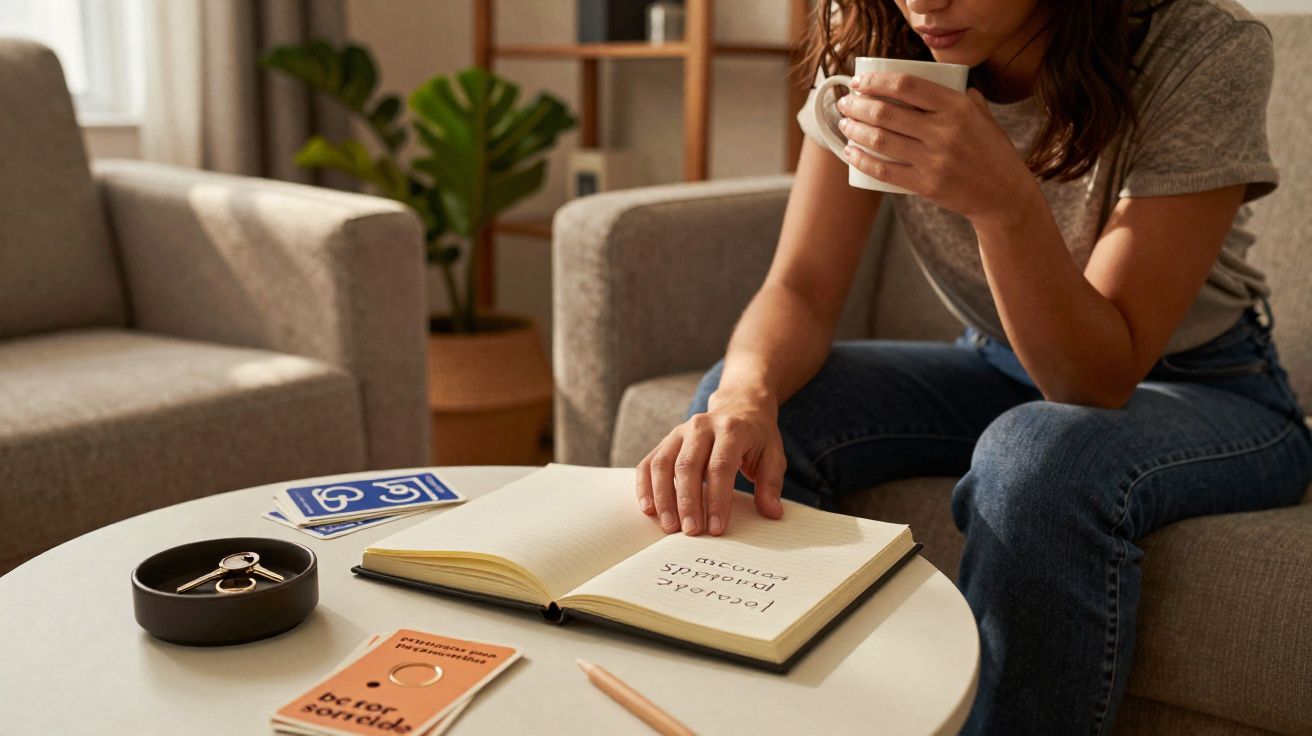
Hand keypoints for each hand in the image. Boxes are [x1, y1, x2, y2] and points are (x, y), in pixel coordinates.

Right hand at [636, 394, 785, 535]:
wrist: (738, 406)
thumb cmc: (756, 437)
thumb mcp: (773, 455)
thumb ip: (771, 484)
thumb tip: (772, 513)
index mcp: (731, 429)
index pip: (720, 466)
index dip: (717, 499)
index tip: (716, 527)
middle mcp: (701, 427)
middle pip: (688, 466)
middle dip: (687, 502)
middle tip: (690, 532)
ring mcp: (679, 432)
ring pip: (663, 464)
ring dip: (663, 498)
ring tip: (669, 526)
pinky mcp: (666, 440)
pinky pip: (648, 463)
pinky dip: (645, 487)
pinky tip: (649, 510)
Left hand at [835, 72, 1033, 223]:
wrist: (1003, 194)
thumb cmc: (991, 151)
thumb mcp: (983, 116)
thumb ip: (963, 97)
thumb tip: (940, 80)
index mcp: (958, 107)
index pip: (907, 85)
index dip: (877, 81)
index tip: (859, 82)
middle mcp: (945, 131)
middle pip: (886, 112)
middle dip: (857, 105)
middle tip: (845, 103)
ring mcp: (934, 159)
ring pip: (881, 140)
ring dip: (855, 130)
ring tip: (844, 124)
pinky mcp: (926, 184)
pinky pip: (885, 171)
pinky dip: (863, 160)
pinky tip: (850, 153)